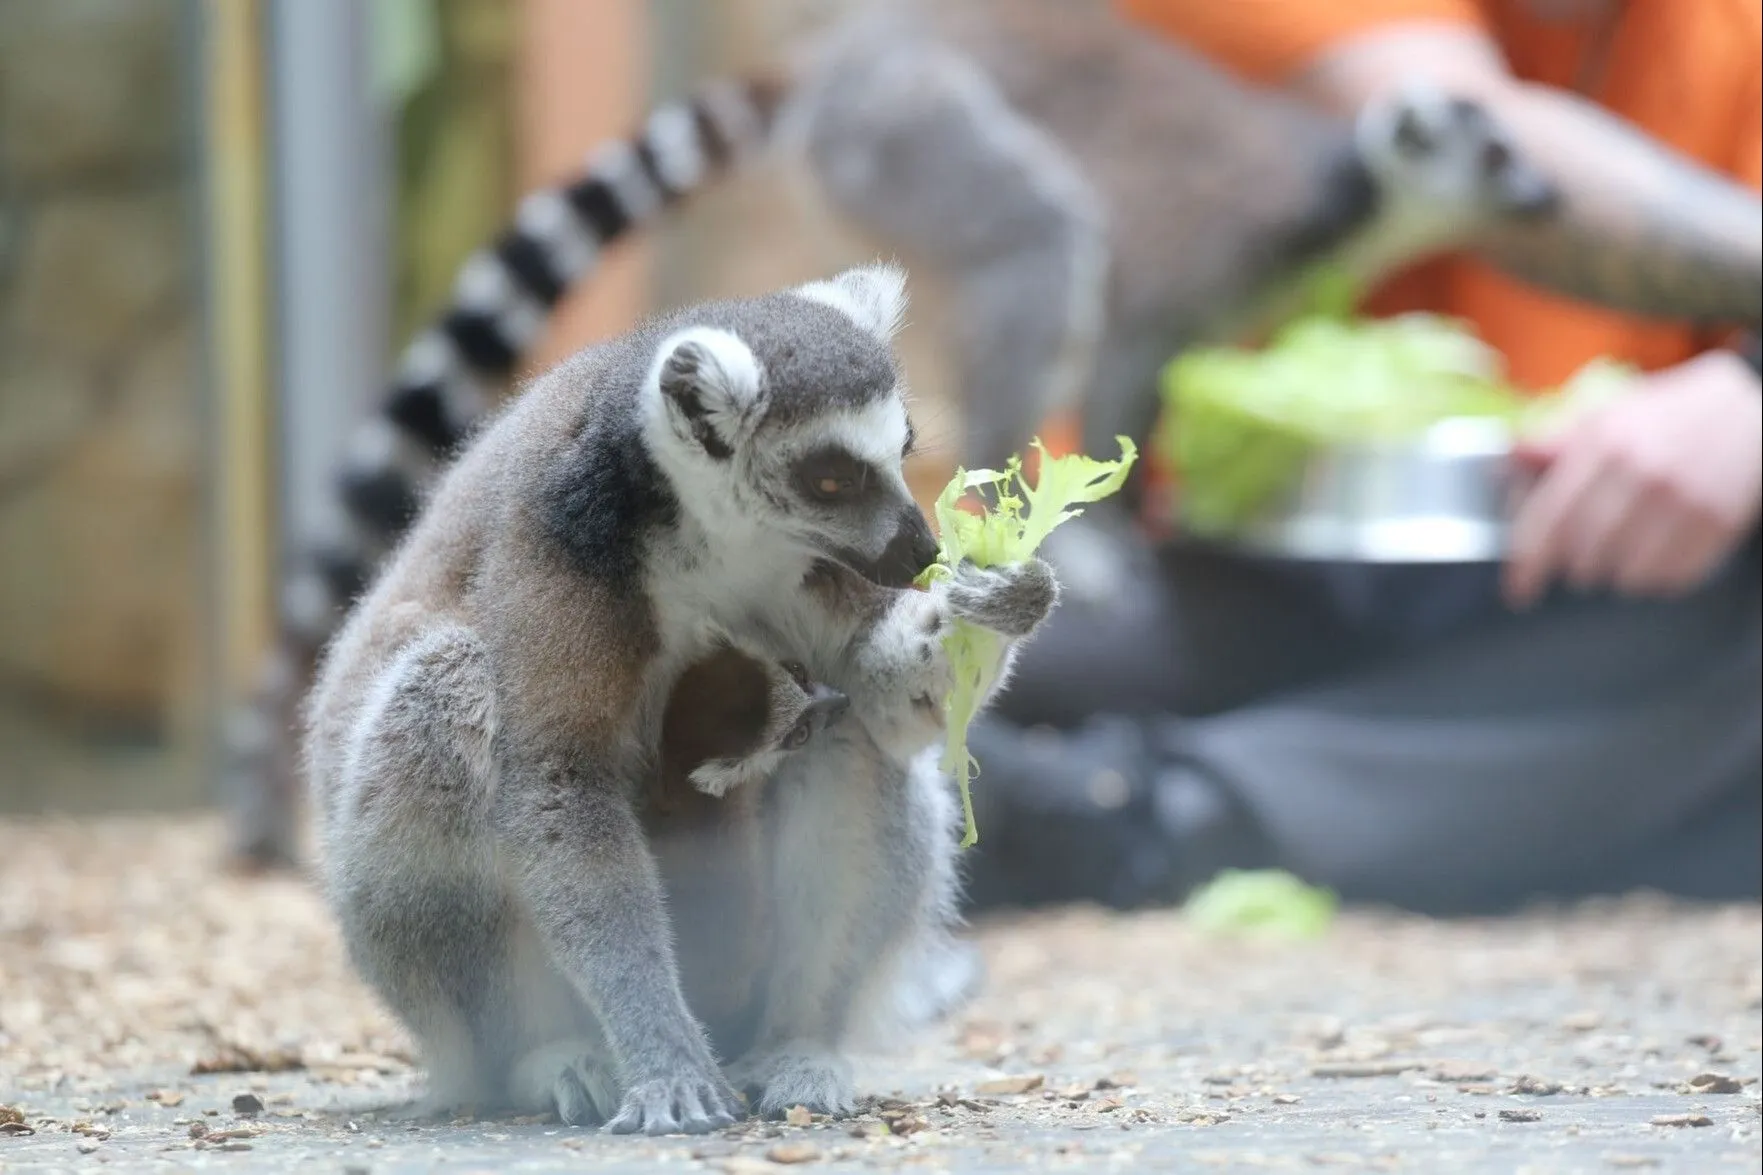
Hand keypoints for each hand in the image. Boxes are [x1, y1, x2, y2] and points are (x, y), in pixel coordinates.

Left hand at [1503, 350, 1761, 607]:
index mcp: (1606, 444)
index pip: (1550, 520)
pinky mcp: (1718, 524)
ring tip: (1620, 547)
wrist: (1749, 412)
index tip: (1517, 589)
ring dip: (1613, 572)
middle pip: (1584, 556)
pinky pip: (1668, 579)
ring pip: (1625, 576)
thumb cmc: (1666, 417)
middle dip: (1573, 565)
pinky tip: (1653, 550)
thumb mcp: (1606, 416)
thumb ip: (1554, 443)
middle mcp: (1643, 473)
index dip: (1527, 564)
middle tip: (1579, 556)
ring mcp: (1685, 501)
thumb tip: (1510, 459)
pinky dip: (1653, 575)